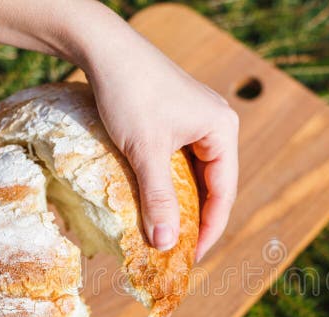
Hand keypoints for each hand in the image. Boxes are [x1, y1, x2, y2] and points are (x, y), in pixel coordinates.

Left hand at [78, 19, 239, 258]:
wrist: (103, 47)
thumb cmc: (130, 94)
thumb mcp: (145, 152)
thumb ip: (158, 199)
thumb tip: (166, 245)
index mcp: (222, 130)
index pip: (224, 193)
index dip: (210, 229)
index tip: (192, 257)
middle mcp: (217, 125)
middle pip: (214, 185)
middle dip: (197, 219)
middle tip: (179, 250)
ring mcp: (197, 120)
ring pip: (195, 174)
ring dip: (182, 202)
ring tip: (167, 231)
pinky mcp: (177, 118)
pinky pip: (180, 160)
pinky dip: (170, 183)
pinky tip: (154, 200)